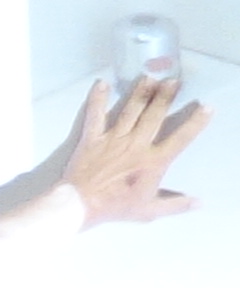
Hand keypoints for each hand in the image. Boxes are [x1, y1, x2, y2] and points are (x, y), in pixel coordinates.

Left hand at [58, 72, 208, 228]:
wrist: (80, 205)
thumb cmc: (116, 208)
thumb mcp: (150, 211)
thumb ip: (176, 204)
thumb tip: (200, 203)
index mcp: (154, 161)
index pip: (181, 138)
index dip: (196, 122)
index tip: (207, 106)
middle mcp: (136, 144)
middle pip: (155, 115)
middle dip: (165, 96)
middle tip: (173, 80)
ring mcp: (113, 139)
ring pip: (130, 110)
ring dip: (141, 92)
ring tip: (150, 77)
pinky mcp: (92, 138)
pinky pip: (95, 115)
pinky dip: (97, 99)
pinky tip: (101, 83)